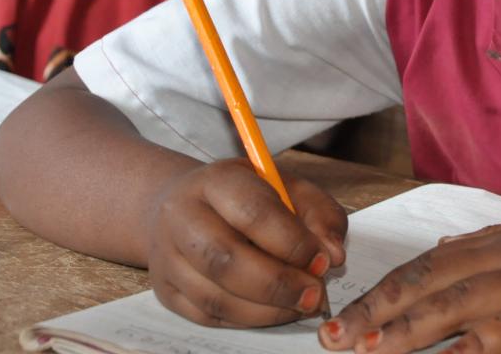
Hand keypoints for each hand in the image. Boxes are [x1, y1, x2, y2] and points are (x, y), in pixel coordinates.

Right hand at [146, 158, 347, 327]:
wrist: (183, 204)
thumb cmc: (245, 196)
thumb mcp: (287, 187)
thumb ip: (319, 214)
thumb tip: (333, 254)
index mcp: (216, 180)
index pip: (253, 213)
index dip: (293, 242)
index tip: (323, 259)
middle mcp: (182, 216)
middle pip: (227, 260)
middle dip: (279, 284)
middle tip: (315, 293)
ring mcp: (168, 256)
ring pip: (215, 296)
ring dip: (267, 309)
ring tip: (301, 303)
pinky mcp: (166, 291)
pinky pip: (208, 316)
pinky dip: (248, 320)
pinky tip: (275, 311)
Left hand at [319, 210, 500, 353]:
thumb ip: (491, 252)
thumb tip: (442, 257)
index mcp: (499, 240)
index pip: (424, 265)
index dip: (380, 291)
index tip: (339, 314)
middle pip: (426, 283)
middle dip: (374, 313)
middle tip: (331, 338)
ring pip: (455, 303)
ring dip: (406, 329)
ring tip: (367, 351)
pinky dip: (473, 346)